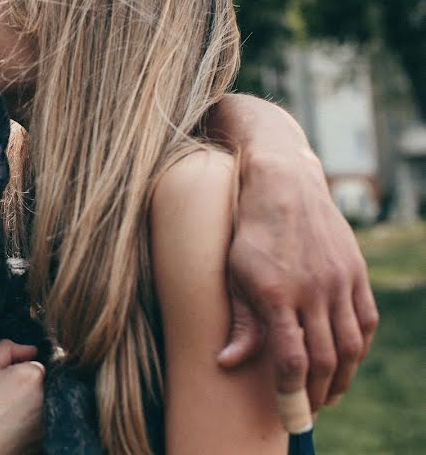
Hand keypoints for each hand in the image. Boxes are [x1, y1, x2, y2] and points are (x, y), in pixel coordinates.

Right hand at [0, 340, 44, 454]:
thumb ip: (8, 350)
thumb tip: (30, 349)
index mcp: (31, 378)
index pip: (34, 367)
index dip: (15, 373)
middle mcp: (43, 402)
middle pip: (37, 389)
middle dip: (21, 391)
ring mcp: (42, 426)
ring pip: (35, 410)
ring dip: (23, 411)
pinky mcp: (38, 445)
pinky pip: (32, 429)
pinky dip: (21, 429)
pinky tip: (1, 432)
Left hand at [218, 148, 378, 410]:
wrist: (283, 184)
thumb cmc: (249, 231)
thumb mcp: (234, 273)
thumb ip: (240, 321)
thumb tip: (228, 363)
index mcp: (276, 293)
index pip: (291, 359)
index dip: (291, 392)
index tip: (288, 411)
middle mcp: (313, 290)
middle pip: (326, 359)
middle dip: (317, 392)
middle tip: (308, 410)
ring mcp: (339, 281)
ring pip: (351, 345)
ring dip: (341, 376)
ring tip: (327, 393)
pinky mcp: (356, 272)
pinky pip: (366, 320)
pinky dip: (359, 347)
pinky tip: (346, 359)